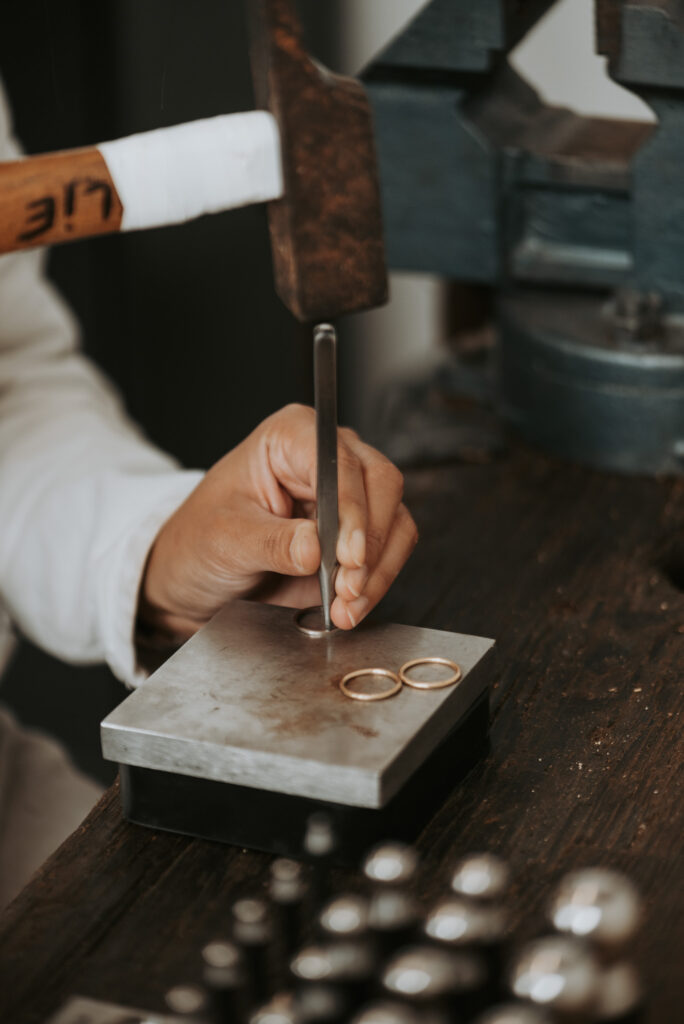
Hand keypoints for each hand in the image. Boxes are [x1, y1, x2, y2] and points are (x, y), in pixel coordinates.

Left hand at [138, 404, 417, 642]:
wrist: (197, 576)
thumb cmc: (199, 541)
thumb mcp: (224, 540)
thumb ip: (272, 542)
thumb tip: (316, 548)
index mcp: (291, 436)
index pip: (340, 462)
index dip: (352, 509)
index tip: (348, 556)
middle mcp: (328, 456)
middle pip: (381, 484)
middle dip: (370, 544)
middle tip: (347, 588)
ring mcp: (349, 493)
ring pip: (394, 520)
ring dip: (378, 569)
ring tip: (346, 607)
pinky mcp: (359, 531)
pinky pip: (390, 550)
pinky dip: (378, 581)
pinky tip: (350, 606)